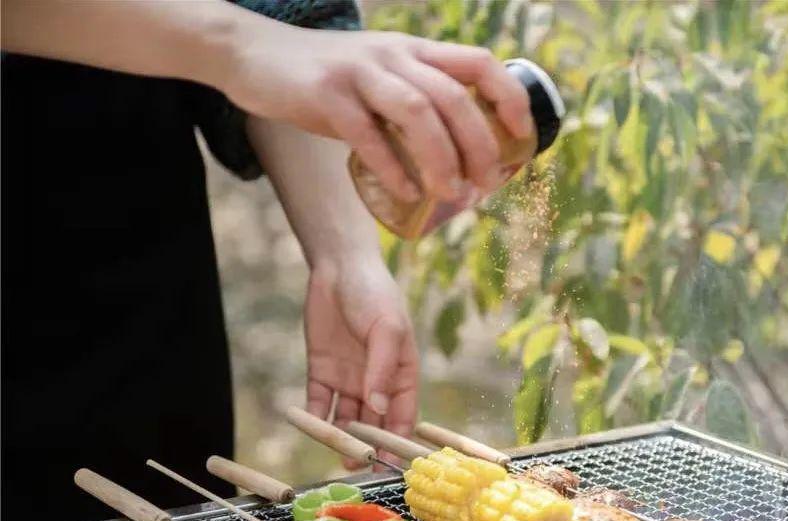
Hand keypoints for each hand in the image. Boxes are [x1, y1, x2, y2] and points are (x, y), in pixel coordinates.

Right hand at [222, 23, 532, 202]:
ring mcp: (359, 72)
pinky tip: (406, 194)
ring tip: (453, 194)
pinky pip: (367, 134)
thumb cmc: (327, 78)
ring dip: (442, 157)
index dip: (509, 98)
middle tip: (487, 184)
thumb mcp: (379, 76)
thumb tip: (454, 152)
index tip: (522, 138)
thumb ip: (413, 102)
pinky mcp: (325, 94)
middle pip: (454, 96)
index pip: (479, 63)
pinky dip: (392, 168)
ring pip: (417, 111)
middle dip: (480, 144)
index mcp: (413, 50)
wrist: (256, 56)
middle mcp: (393, 55)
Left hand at [303, 258, 417, 465]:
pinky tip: (311, 428)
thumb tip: (379, 407)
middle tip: (358, 467)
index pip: (402, 415)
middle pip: (373, 423)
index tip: (389, 462)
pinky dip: (314, 418)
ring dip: (341, 438)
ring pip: (345, 419)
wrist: (338, 267)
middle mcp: (375, 382)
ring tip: (336, 456)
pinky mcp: (322, 372)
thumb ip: (383, 368)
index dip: (397, 440)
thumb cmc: (374, 293)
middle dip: (367, 447)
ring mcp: (348, 379)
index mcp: (401, 373)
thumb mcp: (386, 328)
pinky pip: (318, 402)